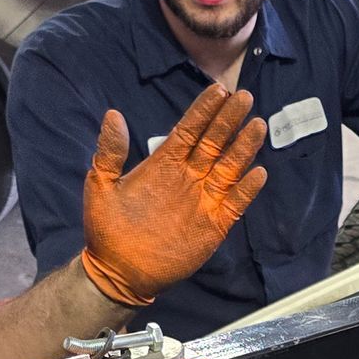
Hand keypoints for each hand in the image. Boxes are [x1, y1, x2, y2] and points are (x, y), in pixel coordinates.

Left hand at [80, 86, 267, 307]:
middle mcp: (188, 176)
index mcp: (164, 163)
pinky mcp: (214, 224)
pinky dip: (247, 189)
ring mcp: (203, 199)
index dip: (204, 109)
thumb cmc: (106, 228)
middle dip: (229, 119)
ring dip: (244, 147)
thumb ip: (109, 151)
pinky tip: (258, 173)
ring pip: (230, 167)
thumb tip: (113, 114)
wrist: (118, 270)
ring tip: (257, 125)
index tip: (219, 89)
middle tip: (244, 96)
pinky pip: (235, 202)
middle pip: (214, 142)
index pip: (189, 129)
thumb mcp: (101, 185)